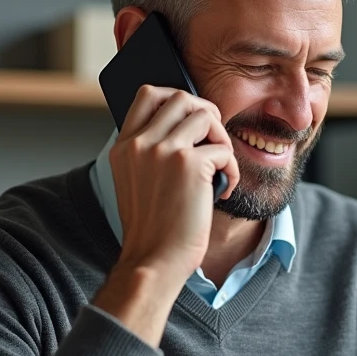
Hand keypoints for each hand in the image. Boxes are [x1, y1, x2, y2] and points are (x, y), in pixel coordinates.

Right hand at [109, 85, 238, 281]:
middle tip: (215, 140)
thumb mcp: (136, 182)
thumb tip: (186, 130)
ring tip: (221, 166)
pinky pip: (224, 149)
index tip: (192, 122)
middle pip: (181, 97)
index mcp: (124, 146)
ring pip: (205, 115)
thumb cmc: (153, 229)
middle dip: (206, 113)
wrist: (154, 260)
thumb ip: (150, 153)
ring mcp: (163, 150)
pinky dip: (232, 169)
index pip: (147, 95)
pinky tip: (225, 189)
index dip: (177, 100)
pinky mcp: (189, 164)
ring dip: (222, 138)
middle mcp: (140, 142)